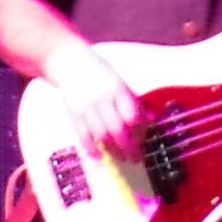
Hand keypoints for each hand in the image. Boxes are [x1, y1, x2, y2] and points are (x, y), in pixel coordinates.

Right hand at [45, 42, 144, 159]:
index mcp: (117, 90)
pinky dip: (91, 149)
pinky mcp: (74, 115)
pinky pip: (83, 136)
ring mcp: (87, 108)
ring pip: (101, 136)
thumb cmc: (99, 73)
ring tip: (122, 158)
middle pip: (117, 129)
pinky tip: (99, 157)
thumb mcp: (120, 83)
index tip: (145, 138)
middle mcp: (102, 100)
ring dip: (113, 151)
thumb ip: (134, 101)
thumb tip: (152, 118)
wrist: (69, 63)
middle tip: (136, 158)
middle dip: (129, 147)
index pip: (131, 114)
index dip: (140, 129)